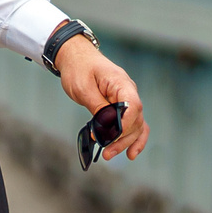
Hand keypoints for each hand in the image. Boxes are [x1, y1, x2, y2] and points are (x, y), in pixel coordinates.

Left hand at [55, 36, 147, 161]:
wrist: (76, 57)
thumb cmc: (78, 69)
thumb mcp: (83, 88)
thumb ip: (97, 108)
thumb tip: (105, 130)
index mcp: (121, 83)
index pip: (133, 106)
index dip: (125, 124)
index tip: (112, 137)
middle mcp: (128, 91)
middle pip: (135, 119)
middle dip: (122, 138)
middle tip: (106, 152)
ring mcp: (127, 99)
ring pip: (135, 125)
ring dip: (125, 142)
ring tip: (110, 155)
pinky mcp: (121, 106)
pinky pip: (133, 124)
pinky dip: (133, 138)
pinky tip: (131, 153)